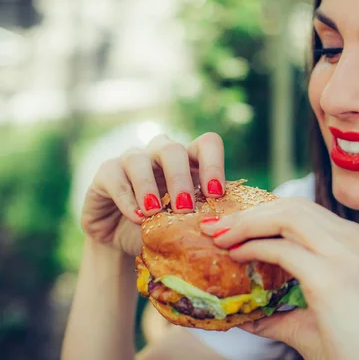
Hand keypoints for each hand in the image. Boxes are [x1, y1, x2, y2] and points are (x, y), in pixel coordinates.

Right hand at [81, 133, 225, 255]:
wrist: (122, 242)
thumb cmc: (163, 229)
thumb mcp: (185, 225)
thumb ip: (202, 220)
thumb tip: (222, 230)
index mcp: (189, 161)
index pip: (207, 144)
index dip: (213, 164)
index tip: (215, 194)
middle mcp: (161, 154)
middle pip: (172, 149)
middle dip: (180, 179)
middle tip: (184, 208)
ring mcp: (132, 159)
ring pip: (139, 159)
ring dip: (149, 187)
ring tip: (154, 213)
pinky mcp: (107, 172)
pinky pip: (115, 177)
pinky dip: (127, 198)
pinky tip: (136, 217)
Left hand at [200, 197, 358, 359]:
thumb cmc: (350, 348)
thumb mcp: (317, 316)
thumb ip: (282, 310)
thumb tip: (243, 316)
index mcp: (358, 241)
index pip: (305, 210)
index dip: (265, 211)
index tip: (234, 222)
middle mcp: (355, 240)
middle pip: (294, 206)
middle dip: (250, 212)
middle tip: (217, 226)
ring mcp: (346, 255)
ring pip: (287, 216)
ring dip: (247, 223)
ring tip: (221, 237)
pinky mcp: (330, 277)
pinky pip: (281, 249)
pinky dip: (253, 247)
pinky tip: (236, 255)